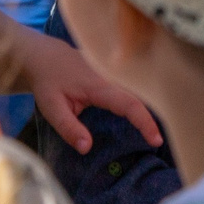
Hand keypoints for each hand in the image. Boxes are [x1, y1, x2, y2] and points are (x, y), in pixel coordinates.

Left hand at [15, 23, 162, 152]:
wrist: (44, 56)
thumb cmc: (48, 83)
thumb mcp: (51, 108)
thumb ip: (69, 128)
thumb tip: (87, 148)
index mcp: (99, 86)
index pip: (130, 105)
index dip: (145, 122)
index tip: (156, 140)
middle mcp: (111, 76)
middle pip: (139, 97)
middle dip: (152, 118)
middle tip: (159, 140)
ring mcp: (113, 71)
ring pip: (137, 88)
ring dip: (150, 104)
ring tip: (155, 128)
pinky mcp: (112, 70)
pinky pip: (131, 83)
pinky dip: (141, 95)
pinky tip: (149, 104)